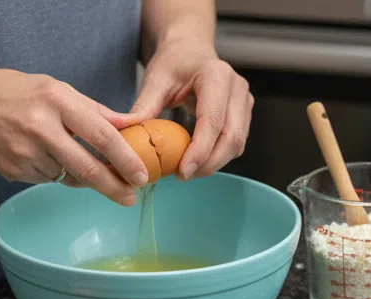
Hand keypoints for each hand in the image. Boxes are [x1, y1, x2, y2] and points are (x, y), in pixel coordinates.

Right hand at [0, 64, 148, 204]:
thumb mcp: (56, 90)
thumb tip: (133, 126)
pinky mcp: (14, 171)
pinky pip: (48, 180)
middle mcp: (41, 127)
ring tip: (63, 154)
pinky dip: (54, 173)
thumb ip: (95, 112)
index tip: (142, 175)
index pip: (102, 136)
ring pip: (69, 178)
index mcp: (56, 101)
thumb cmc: (15, 93)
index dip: (126, 160)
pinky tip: (40, 155)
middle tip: (130, 196)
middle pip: (89, 169)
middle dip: (115, 187)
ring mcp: (25, 152)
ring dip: (79, 176)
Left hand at [123, 41, 252, 179]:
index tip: (183, 171)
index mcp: (216, 76)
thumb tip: (125, 132)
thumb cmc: (174, 62)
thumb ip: (144, 106)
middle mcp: (237, 89)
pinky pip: (237, 144)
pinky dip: (219, 156)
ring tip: (190, 168)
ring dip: (215, 163)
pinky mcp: (246, 115)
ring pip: (237, 145)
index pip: (213, 121)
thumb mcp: (155, 80)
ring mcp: (245, 102)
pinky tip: (200, 158)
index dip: (200, 151)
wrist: (191, 51)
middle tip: (184, 175)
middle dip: (209, 163)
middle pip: (231, 138)